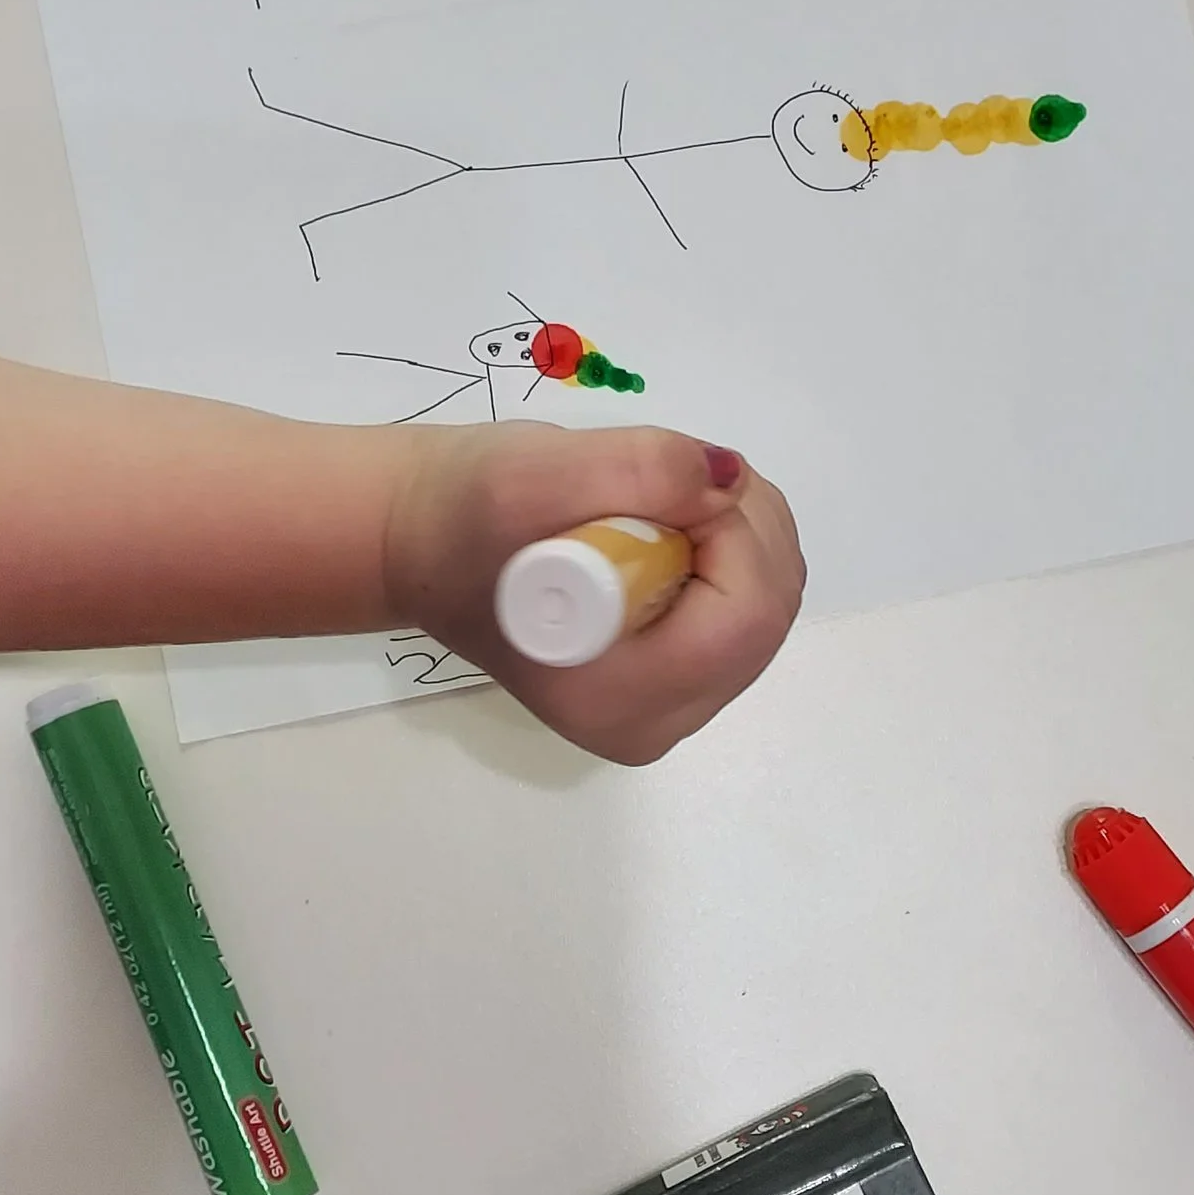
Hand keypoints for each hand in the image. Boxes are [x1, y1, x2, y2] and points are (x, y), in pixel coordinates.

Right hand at [383, 423, 804, 765]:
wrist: (426, 545)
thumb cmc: (462, 515)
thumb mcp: (534, 473)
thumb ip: (640, 469)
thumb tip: (729, 480)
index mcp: (612, 696)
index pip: (739, 620)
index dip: (733, 535)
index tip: (677, 485)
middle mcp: (651, 724)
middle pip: (764, 620)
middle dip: (744, 529)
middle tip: (673, 482)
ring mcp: (670, 712)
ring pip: (767, 613)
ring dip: (741, 536)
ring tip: (660, 505)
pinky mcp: (680, 687)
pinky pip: (749, 616)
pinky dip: (732, 556)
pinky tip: (671, 533)